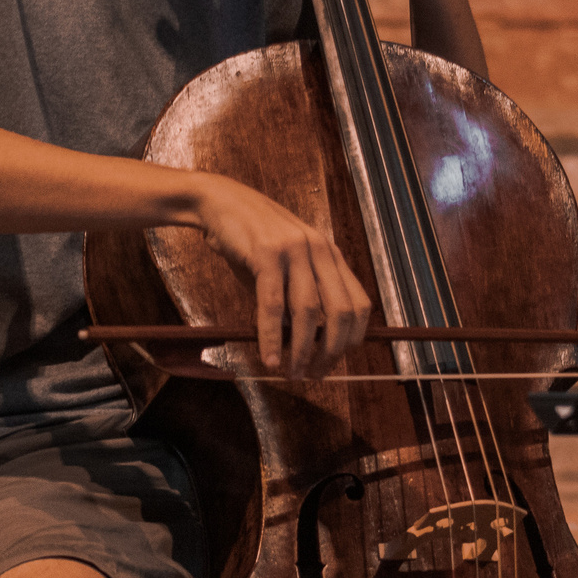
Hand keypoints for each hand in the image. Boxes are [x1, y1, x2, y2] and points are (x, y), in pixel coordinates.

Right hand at [191, 175, 371, 379]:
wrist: (219, 202)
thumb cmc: (251, 239)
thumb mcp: (284, 266)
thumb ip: (297, 297)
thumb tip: (302, 342)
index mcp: (330, 253)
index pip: (359, 304)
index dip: (351, 339)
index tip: (334, 360)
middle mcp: (319, 249)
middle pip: (340, 312)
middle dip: (330, 352)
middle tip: (314, 374)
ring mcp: (295, 249)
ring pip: (308, 312)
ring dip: (301, 350)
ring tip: (292, 373)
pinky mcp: (266, 253)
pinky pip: (272, 304)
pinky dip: (271, 337)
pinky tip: (269, 358)